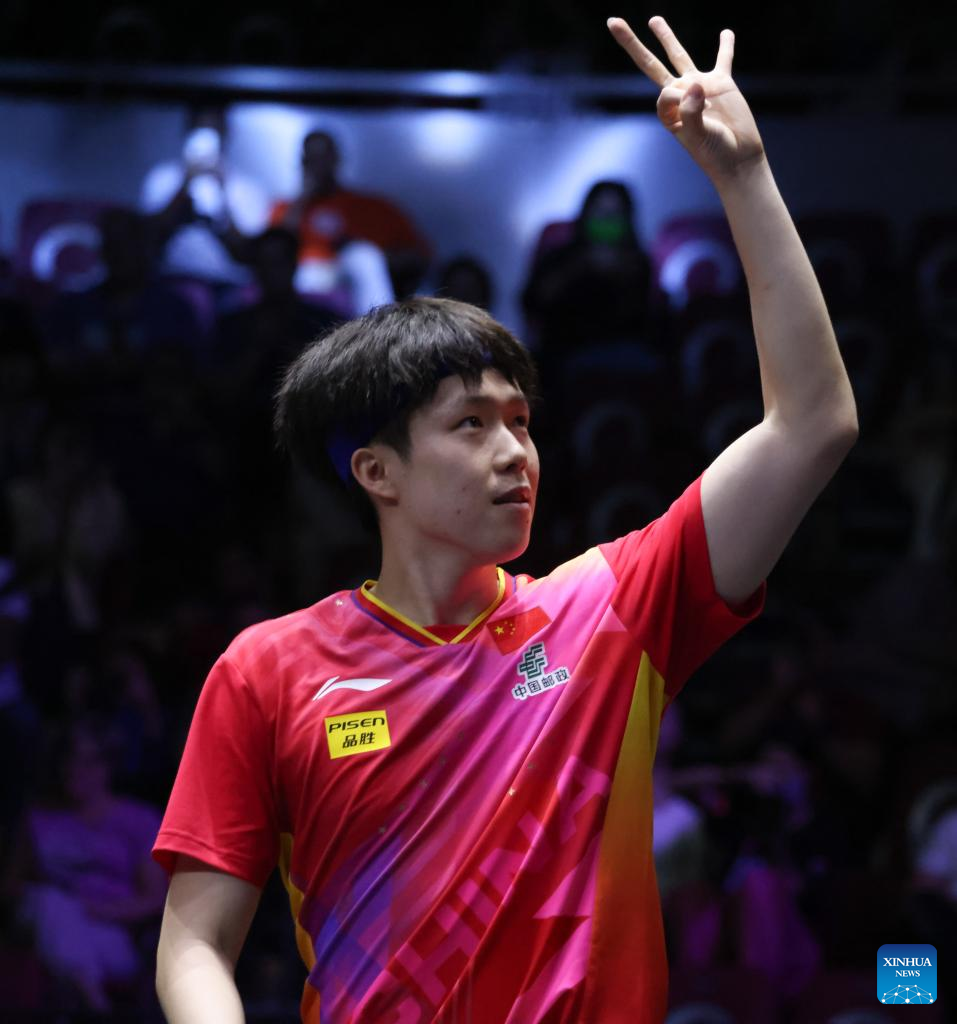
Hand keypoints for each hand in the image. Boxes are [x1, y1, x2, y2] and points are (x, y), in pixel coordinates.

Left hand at [607, 15, 764, 182]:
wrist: (737, 159)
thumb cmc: (714, 153)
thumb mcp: (698, 137)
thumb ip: (692, 113)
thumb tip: (695, 84)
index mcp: (668, 112)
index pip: (664, 93)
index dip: (679, 98)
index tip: (694, 110)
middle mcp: (679, 96)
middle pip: (651, 65)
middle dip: (633, 44)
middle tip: (614, 22)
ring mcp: (699, 87)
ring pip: (679, 56)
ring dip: (667, 38)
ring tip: (653, 21)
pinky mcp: (722, 84)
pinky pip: (723, 60)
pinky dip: (725, 46)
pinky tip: (726, 33)